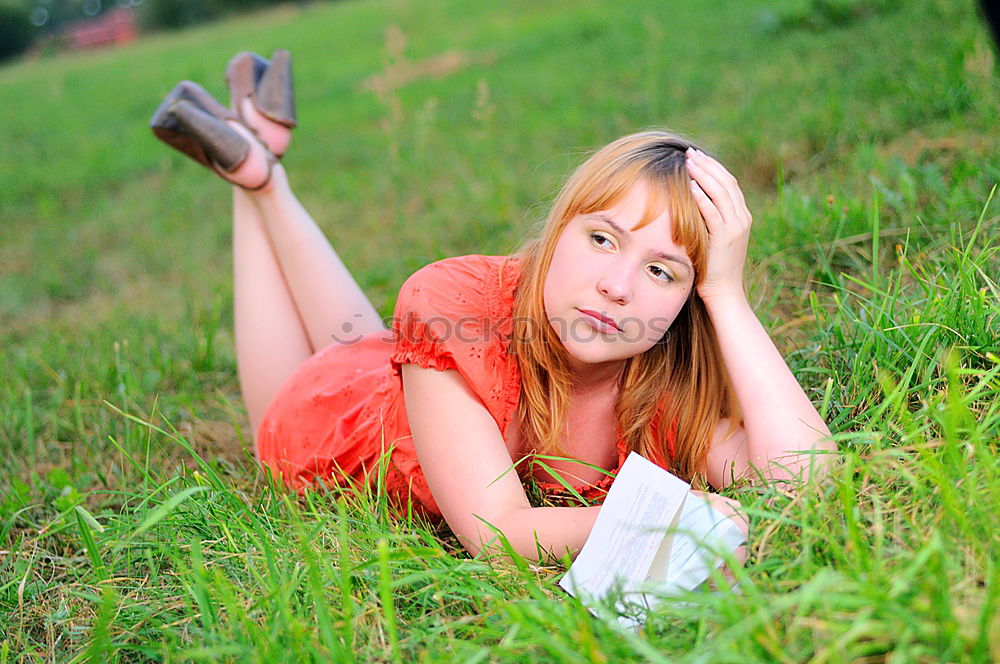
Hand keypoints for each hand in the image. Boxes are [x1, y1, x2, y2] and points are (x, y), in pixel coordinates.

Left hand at [685, 148, 752, 303]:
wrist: (725, 291)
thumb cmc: (713, 267)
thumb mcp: (713, 238)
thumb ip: (709, 221)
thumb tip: (691, 204)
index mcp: (741, 216)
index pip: (729, 183)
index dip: (713, 167)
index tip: (697, 157)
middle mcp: (742, 218)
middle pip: (726, 182)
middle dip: (708, 165)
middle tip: (691, 153)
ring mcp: (736, 227)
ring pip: (721, 193)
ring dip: (704, 175)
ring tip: (689, 163)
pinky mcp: (725, 237)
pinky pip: (713, 212)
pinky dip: (702, 197)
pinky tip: (690, 185)